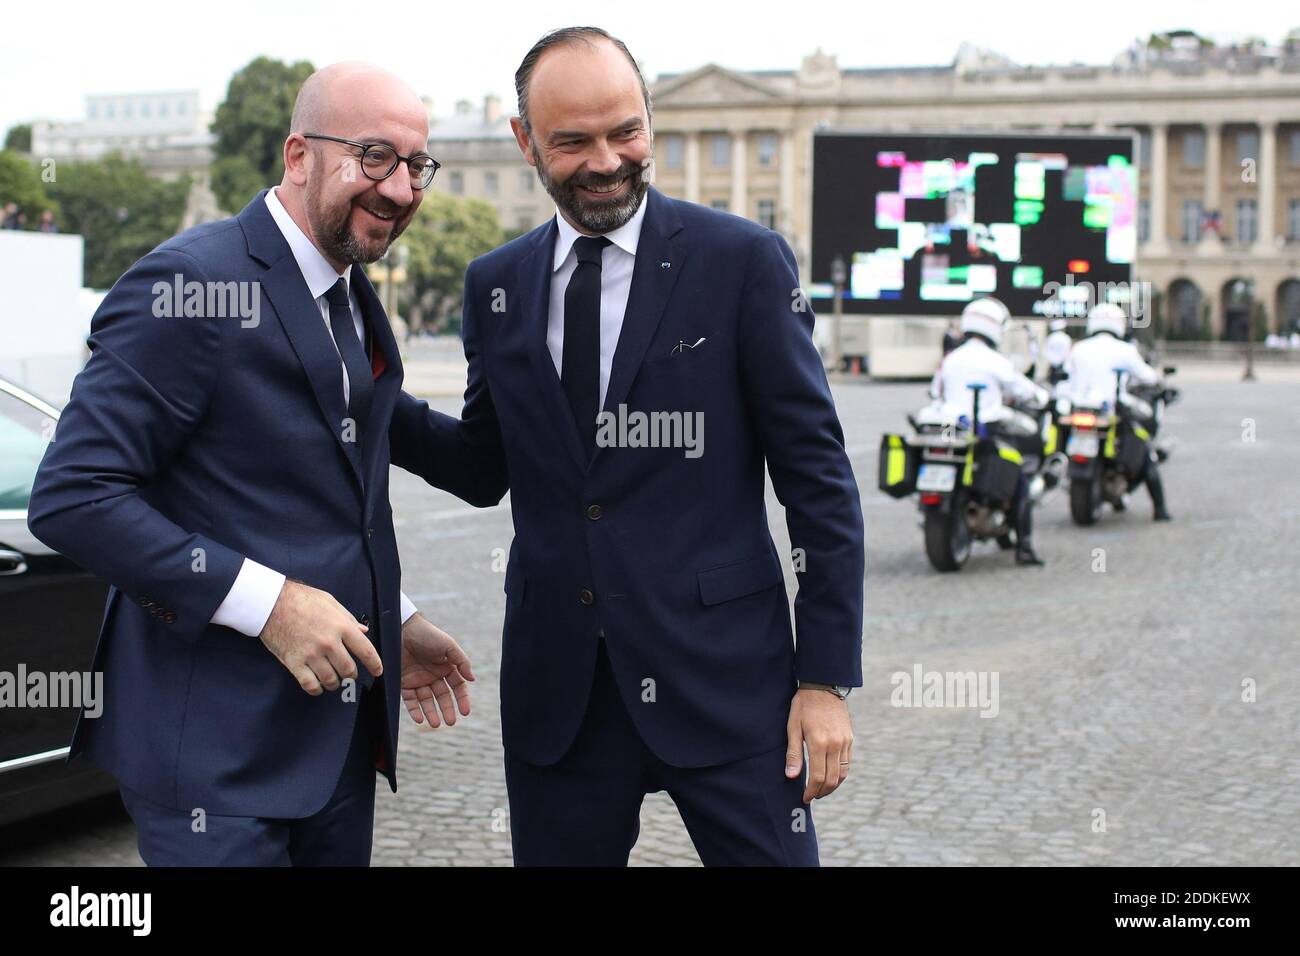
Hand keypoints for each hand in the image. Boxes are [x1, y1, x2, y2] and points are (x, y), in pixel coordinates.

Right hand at [259, 579, 381, 694]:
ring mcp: (311, 654)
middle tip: (349, 673)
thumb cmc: (302, 599)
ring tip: (333, 680)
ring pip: (331, 680)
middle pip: (348, 670)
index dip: (375, 664)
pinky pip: (310, 685)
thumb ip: (348, 619)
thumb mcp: (330, 602)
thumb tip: (364, 631)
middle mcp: (329, 643)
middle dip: (351, 675)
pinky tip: (318, 685)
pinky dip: (317, 689)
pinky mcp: (294, 663)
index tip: (377, 671)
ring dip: (335, 683)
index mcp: (341, 626)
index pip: (366, 651)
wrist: (271, 602)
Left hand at [400, 613, 474, 727]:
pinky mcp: (404, 682)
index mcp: (447, 667)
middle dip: (447, 710)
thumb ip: (462, 662)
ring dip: (431, 713)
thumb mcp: (449, 646)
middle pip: (442, 697)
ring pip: (427, 701)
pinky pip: (410, 700)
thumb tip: (473, 679)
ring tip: (435, 724)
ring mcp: (418, 680)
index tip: (465, 712)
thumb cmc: (427, 635)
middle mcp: (433, 676)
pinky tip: (420, 718)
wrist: (402, 628)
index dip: (462, 699)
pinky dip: (414, 710)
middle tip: (450, 722)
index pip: (457, 687)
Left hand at [786, 688, 853, 802]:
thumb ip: (793, 753)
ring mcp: (845, 742)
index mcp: (819, 743)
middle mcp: (835, 745)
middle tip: (812, 797)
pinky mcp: (850, 738)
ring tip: (821, 789)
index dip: (811, 791)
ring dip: (833, 786)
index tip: (805, 798)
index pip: (817, 777)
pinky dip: (840, 774)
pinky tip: (830, 775)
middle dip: (822, 792)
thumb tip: (791, 776)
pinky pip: (847, 763)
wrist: (824, 686)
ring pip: (843, 773)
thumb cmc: (804, 705)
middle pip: (832, 779)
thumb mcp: (793, 727)